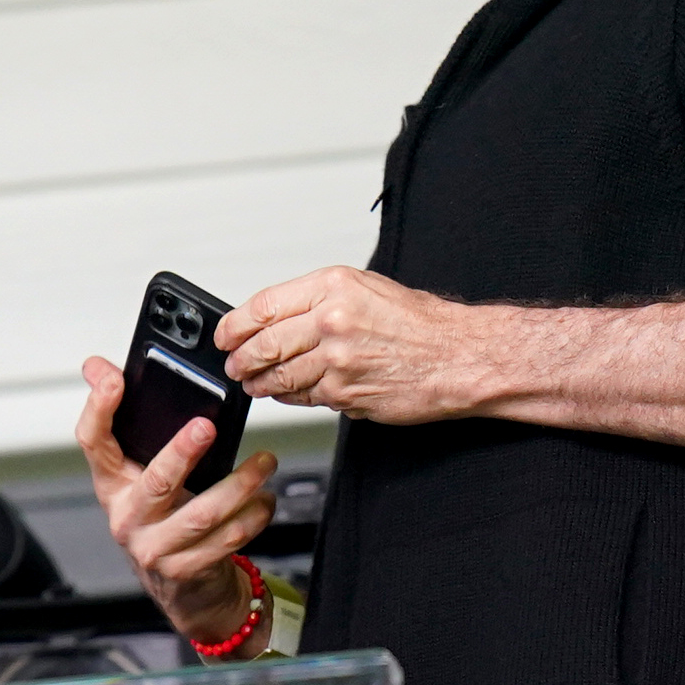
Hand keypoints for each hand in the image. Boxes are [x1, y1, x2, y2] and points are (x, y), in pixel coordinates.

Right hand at [75, 356, 277, 653]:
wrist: (180, 588)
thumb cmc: (163, 517)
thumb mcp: (140, 470)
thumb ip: (125, 420)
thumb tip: (97, 366)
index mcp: (113, 483)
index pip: (93, 440)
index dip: (99, 408)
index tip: (114, 379)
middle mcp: (127, 517)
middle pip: (154, 481)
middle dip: (182, 453)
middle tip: (206, 427)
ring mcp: (154, 548)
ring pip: (201, 514)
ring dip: (239, 486)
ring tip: (265, 463)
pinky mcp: (185, 571)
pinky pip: (225, 541)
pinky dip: (252, 518)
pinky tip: (264, 500)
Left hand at [218, 265, 477, 422]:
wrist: (459, 356)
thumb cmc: (418, 323)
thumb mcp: (364, 288)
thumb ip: (316, 299)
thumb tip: (272, 317)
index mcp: (332, 286)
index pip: (263, 305)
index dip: (234, 324)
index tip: (225, 334)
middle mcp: (331, 320)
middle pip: (263, 343)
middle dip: (240, 359)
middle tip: (233, 364)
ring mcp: (337, 359)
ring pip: (278, 376)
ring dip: (258, 383)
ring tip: (252, 382)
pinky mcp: (345, 393)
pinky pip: (303, 397)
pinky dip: (288, 397)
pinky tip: (285, 393)